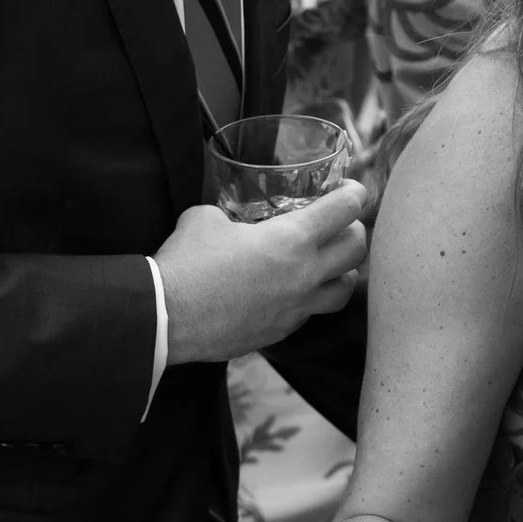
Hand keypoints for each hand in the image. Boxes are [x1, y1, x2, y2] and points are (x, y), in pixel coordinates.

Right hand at [156, 180, 370, 365]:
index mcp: (293, 239)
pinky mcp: (279, 332)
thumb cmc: (187, 262)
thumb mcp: (207, 219)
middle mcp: (304, 275)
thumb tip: (230, 221)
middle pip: (357, 250)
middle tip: (340, 224)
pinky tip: (288, 291)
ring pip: (344, 291)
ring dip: (341, 272)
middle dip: (354, 230)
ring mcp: (295, 308)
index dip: (355, 193)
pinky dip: (308, 299)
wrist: (165, 317)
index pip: (347, 209)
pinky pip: (309, 314)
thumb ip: (230, 216)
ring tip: (327, 264)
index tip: (351, 190)